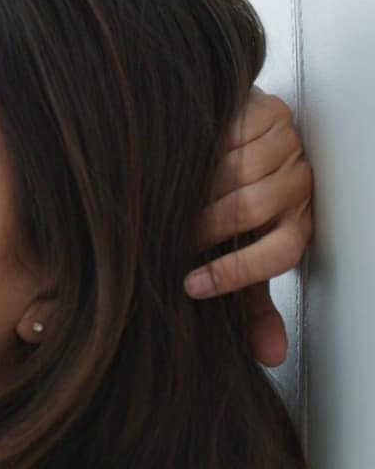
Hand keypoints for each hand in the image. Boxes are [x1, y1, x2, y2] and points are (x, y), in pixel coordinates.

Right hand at [186, 86, 313, 366]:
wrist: (217, 144)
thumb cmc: (224, 206)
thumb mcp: (237, 256)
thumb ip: (250, 304)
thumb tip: (269, 357)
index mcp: (298, 222)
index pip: (283, 252)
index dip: (237, 271)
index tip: (192, 286)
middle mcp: (299, 183)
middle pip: (254, 208)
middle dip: (205, 226)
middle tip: (171, 236)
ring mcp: (285, 144)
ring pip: (241, 171)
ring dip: (199, 189)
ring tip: (170, 200)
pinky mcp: (266, 111)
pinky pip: (231, 135)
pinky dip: (202, 152)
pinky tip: (181, 162)